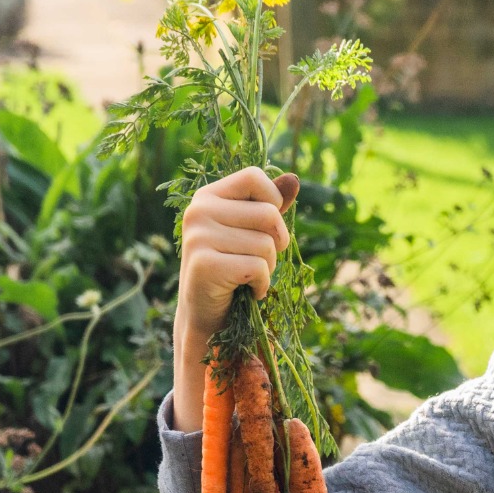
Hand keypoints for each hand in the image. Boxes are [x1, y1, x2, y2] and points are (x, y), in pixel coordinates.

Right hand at [171, 167, 295, 432]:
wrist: (208, 315)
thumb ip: (270, 205)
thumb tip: (295, 179)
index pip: (254, 177)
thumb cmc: (233, 269)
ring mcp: (198, 237)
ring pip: (267, 245)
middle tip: (257, 261)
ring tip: (247, 277)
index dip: (274, 203)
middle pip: (269, 216)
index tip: (268, 228)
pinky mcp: (205, 263)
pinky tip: (245, 291)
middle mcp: (198, 211)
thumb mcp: (251, 232)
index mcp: (208, 196)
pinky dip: (261, 285)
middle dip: (276, 244)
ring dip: (268, 268)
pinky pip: (258, 268)